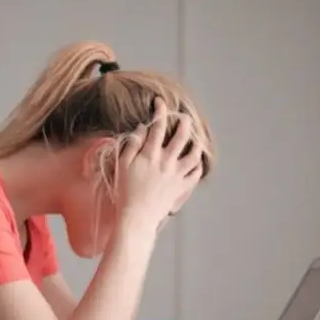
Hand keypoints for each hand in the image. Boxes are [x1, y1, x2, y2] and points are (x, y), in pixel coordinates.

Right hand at [116, 98, 202, 232]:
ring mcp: (176, 175)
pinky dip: (198, 165)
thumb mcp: (122, 166)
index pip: (157, 127)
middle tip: (183, 117)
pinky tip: (196, 161)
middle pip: (181, 136)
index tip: (160, 103)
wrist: (137, 217)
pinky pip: (196, 173)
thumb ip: (132, 145)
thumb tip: (142, 129)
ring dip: (196, 143)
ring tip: (195, 138)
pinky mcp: (181, 188)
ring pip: (194, 153)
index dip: (160, 111)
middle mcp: (166, 162)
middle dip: (184, 122)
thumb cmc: (125, 192)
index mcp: (150, 155)